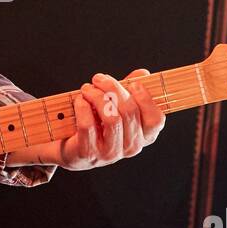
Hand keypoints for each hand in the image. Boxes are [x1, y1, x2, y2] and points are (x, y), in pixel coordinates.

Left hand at [8, 69, 165, 171]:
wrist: (70, 146)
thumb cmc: (97, 122)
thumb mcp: (116, 105)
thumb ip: (130, 90)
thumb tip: (143, 73)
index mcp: (144, 136)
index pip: (156, 119)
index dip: (145, 98)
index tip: (132, 84)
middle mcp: (131, 147)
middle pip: (129, 111)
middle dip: (113, 88)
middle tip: (98, 79)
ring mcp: (111, 153)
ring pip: (111, 118)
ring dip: (97, 97)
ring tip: (87, 89)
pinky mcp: (89, 154)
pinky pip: (89, 125)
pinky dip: (83, 107)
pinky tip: (80, 100)